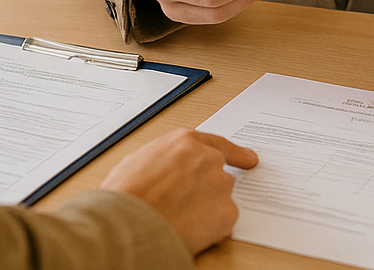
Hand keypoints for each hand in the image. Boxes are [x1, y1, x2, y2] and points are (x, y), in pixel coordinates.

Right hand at [101, 129, 256, 253]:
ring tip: (180, 220)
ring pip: (221, 199)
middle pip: (219, 175)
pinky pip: (223, 222)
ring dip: (207, 210)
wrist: (128, 224)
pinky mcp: (227, 212)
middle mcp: (209, 159)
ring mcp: (221, 185)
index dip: (234, 154)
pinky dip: (211, 230)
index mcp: (185, 142)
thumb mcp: (137, 161)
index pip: (218, 144)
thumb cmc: (125, 196)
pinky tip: (190, 232)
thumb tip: (164, 170)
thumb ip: (163, 160)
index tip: (248, 159)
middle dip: (207, 190)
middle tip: (188, 206)